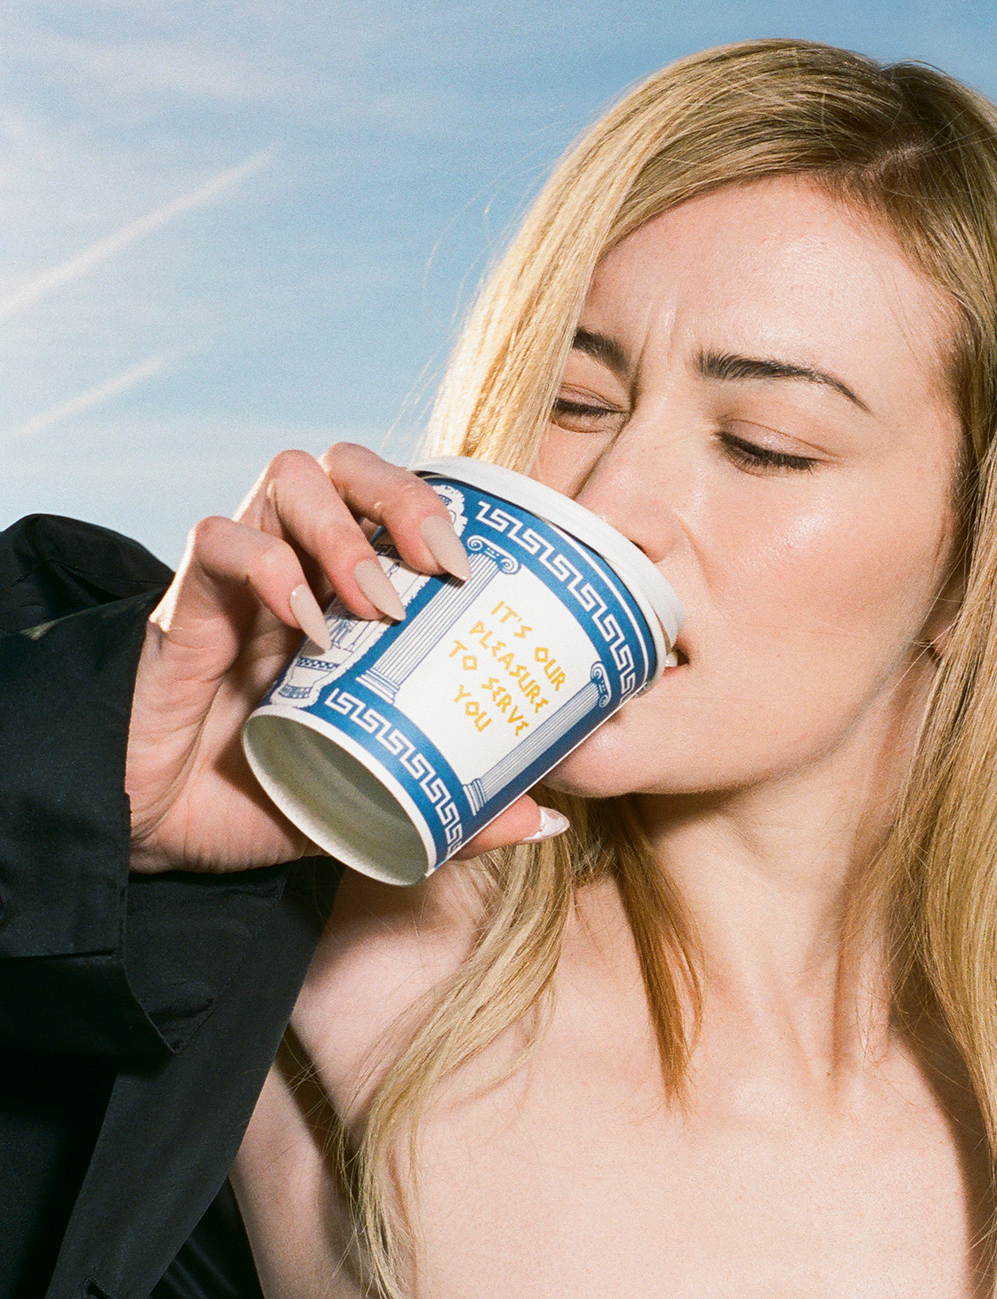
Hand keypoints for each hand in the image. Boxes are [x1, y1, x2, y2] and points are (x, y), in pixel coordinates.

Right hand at [127, 445, 552, 874]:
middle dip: (406, 495)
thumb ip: (453, 810)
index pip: (397, 507)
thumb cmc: (261, 796)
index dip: (448, 512)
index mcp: (347, 600)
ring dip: (347, 526)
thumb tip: (546, 816)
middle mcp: (298, 571)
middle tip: (447, 565)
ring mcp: (240, 581)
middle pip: (350, 468)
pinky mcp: (184, 606)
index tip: (488, 569)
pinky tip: (306, 622)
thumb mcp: (371, 804)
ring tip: (381, 602)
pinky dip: (268, 564)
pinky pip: (217, 540)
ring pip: (290, 478)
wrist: (147, 830)